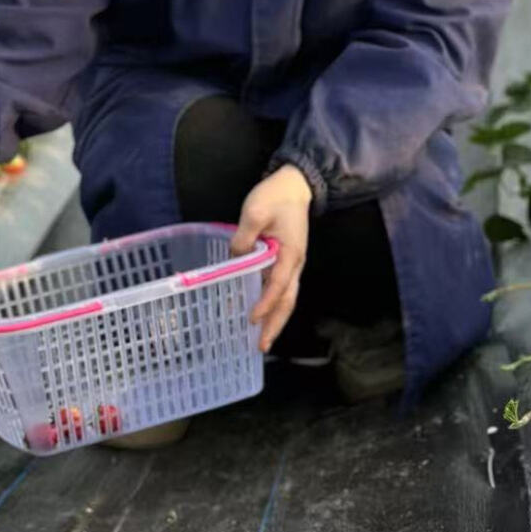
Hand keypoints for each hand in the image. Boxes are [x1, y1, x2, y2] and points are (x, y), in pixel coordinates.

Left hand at [230, 164, 312, 352]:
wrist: (294, 185)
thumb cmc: (275, 196)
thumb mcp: (255, 211)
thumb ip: (245, 237)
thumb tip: (235, 258)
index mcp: (289, 254)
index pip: (278, 285)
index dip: (265, 303)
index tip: (252, 319)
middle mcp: (295, 263)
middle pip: (287, 301)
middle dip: (275, 325)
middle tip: (261, 346)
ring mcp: (292, 263)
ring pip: (286, 298)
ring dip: (275, 319)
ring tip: (262, 339)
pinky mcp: (285, 260)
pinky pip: (280, 288)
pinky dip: (272, 304)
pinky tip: (260, 314)